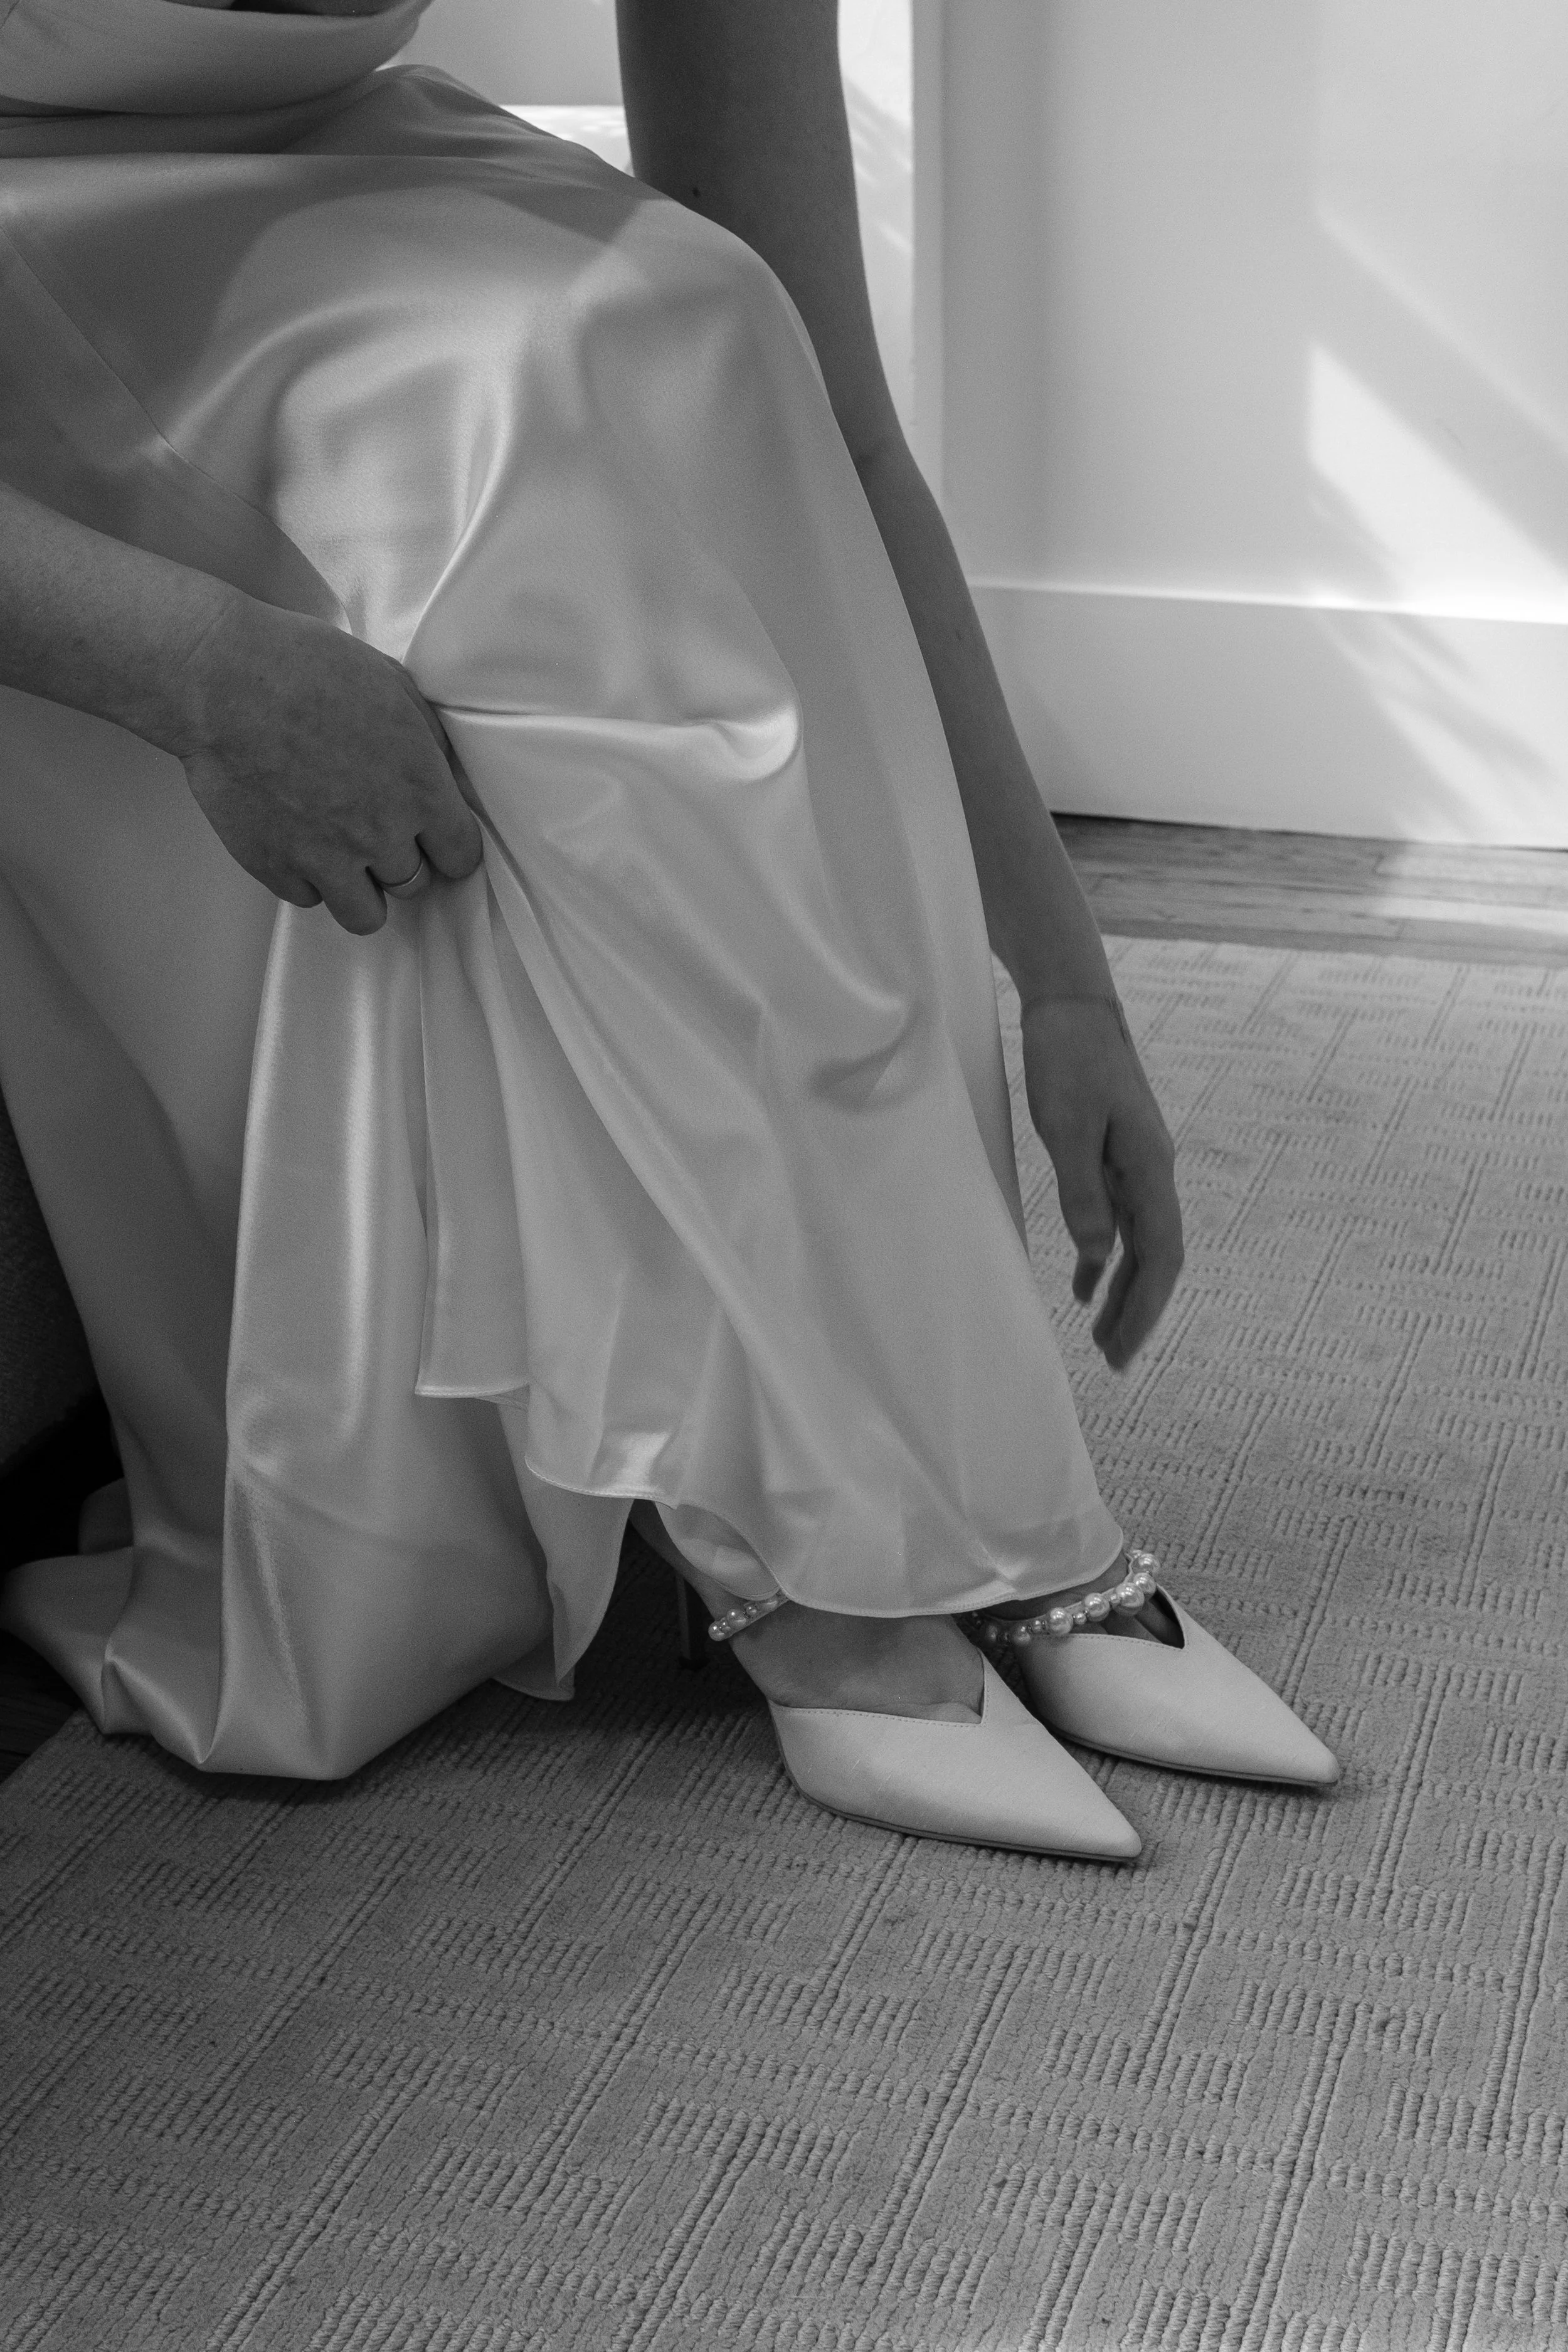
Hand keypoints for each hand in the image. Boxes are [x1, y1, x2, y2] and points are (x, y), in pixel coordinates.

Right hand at [171, 595, 484, 934]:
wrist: (223, 681)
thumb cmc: (306, 668)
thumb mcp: (392, 683)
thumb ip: (425, 737)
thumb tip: (437, 767)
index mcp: (420, 789)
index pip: (461, 854)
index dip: (450, 847)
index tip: (436, 838)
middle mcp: (381, 834)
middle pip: (415, 884)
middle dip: (402, 861)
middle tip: (378, 831)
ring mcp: (327, 858)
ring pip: (366, 915)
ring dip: (361, 889)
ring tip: (343, 858)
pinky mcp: (277, 867)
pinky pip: (308, 899)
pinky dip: (306, 879)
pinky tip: (297, 843)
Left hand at [1020, 994, 1183, 1369]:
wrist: (1073, 1005)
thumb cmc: (1069, 1057)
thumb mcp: (1066, 1125)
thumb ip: (1083, 1191)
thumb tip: (1098, 1255)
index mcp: (1149, 1167)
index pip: (1161, 1256)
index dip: (1145, 1309)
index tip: (1122, 1351)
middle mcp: (1152, 1171)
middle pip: (1156, 1258)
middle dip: (1138, 1312)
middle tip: (1112, 1361)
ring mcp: (1136, 1164)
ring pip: (1138, 1243)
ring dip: (1122, 1290)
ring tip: (1100, 1336)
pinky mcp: (1113, 1154)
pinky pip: (1118, 1219)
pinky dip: (1104, 1255)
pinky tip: (1084, 1281)